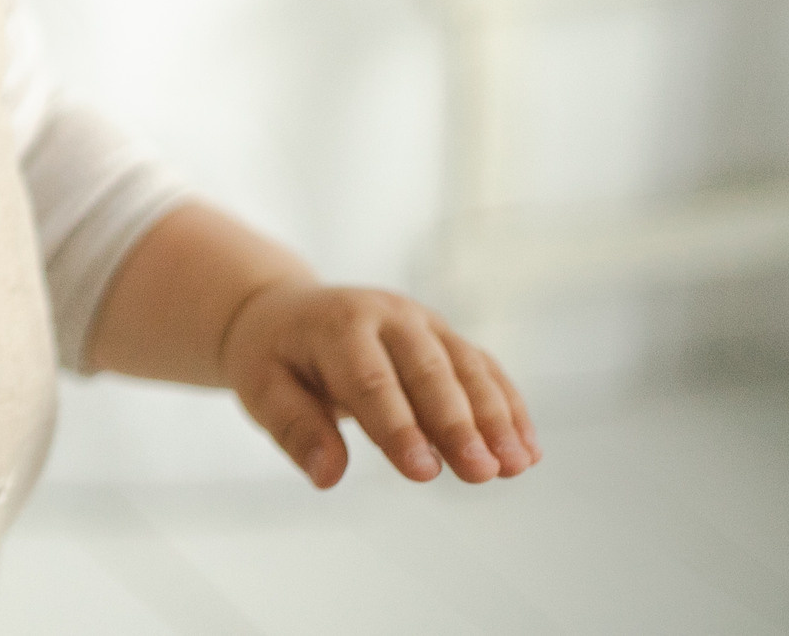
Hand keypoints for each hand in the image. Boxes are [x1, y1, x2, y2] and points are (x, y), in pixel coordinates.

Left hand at [221, 280, 540, 488]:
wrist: (282, 311)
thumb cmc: (273, 358)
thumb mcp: (262, 389)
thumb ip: (295, 429)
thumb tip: (327, 476)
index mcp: (337, 325)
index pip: (371, 381)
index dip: (398, 427)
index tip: (423, 472)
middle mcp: (386, 316)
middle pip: (428, 371)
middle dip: (458, 424)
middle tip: (482, 472)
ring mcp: (422, 322)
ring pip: (466, 368)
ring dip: (496, 418)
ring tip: (516, 466)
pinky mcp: (444, 336)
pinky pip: (483, 369)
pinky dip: (508, 408)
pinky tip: (527, 451)